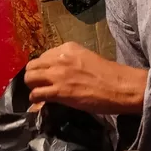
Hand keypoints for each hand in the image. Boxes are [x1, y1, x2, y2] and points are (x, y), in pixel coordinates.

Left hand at [24, 43, 146, 114]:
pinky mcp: (58, 91)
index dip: (43, 67)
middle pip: (32, 65)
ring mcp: (57, 74)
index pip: (44, 55)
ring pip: (30, 78)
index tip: (47, 75)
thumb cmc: (110, 75)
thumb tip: (60, 72)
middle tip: (40, 85)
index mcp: (68, 48)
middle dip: (33, 76)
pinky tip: (41, 102)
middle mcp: (59, 58)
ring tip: (39, 92)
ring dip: (32, 86)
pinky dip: (35, 99)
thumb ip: (71, 62)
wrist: (120, 87)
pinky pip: (36, 94)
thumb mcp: (86, 59)